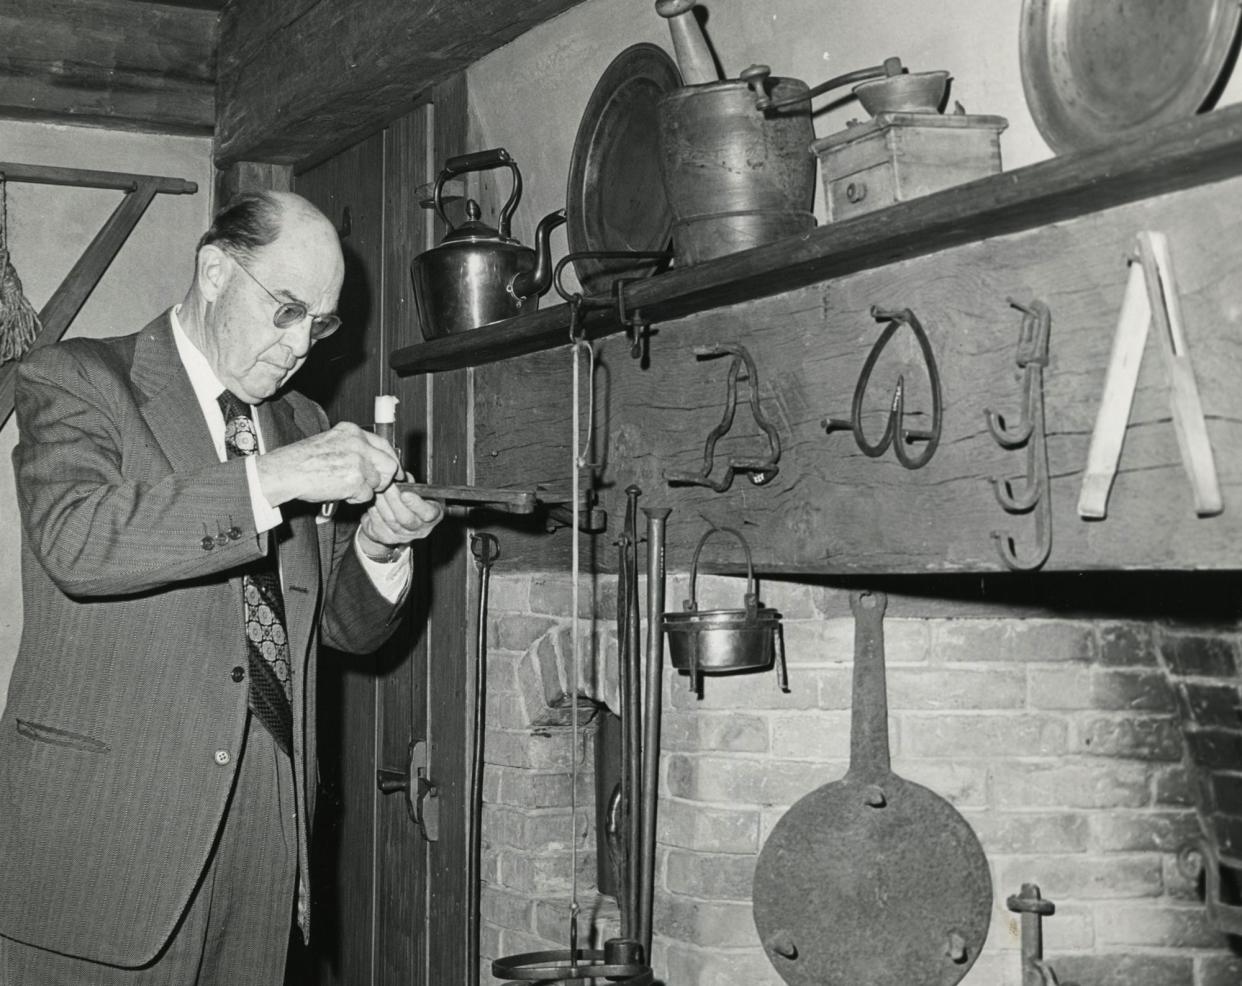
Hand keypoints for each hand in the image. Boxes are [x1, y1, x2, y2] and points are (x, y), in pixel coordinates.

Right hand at [255, 422, 399, 506]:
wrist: (284, 471)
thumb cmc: (302, 460)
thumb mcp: (332, 443)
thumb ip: (354, 448)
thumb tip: (375, 461)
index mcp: (352, 431)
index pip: (384, 445)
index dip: (390, 460)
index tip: (393, 471)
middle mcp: (358, 444)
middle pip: (389, 465)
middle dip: (383, 479)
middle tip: (371, 486)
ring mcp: (358, 461)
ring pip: (378, 482)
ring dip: (364, 489)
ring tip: (344, 487)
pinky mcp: (355, 480)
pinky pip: (366, 495)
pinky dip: (354, 499)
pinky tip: (339, 493)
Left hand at [357, 484, 443, 556]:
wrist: (397, 518)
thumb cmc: (409, 500)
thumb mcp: (415, 489)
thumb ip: (411, 484)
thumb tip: (401, 476)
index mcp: (434, 515)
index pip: (428, 514)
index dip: (416, 504)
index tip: (405, 493)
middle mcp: (420, 529)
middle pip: (406, 519)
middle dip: (394, 500)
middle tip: (387, 485)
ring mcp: (403, 536)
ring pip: (390, 520)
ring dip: (382, 503)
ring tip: (378, 489)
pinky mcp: (387, 538)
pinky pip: (378, 524)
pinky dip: (374, 510)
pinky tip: (373, 500)